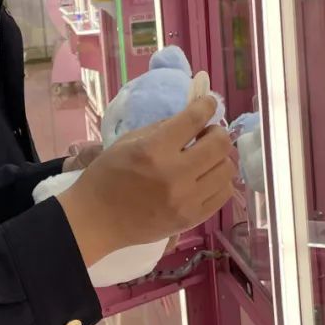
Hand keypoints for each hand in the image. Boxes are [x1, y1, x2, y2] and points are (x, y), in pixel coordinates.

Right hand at [57, 98, 234, 267]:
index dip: (207, 105)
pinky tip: (205, 178)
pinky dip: (219, 181)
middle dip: (216, 132)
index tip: (209, 103)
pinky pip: (224, 194)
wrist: (97, 221)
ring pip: (227, 169)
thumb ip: (162, 128)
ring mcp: (186, 199)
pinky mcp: (192, 219)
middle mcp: (174, 173)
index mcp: (154, 150)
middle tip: (205, 135)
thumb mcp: (127, 142)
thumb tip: (192, 118)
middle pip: (220, 144)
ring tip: (205, 159)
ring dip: (219, 158)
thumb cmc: (107, 176)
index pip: (194, 119)